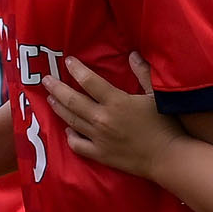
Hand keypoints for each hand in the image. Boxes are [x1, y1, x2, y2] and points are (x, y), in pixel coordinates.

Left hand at [48, 53, 174, 176]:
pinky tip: (67, 130)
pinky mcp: (99, 154)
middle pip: (72, 100)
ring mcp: (98, 138)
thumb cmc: (166, 124)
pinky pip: (77, 145)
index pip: (89, 81)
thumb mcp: (157, 95)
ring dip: (58, 109)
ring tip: (50, 99)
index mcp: (116, 101)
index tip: (67, 62)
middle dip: (56, 88)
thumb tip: (132, 55)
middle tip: (45, 80)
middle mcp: (102, 118)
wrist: (168, 156)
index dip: (76, 70)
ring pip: (71, 120)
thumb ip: (143, 73)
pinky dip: (69, 136)